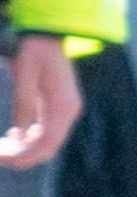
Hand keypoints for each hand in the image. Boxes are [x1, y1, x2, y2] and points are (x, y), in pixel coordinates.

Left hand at [0, 34, 70, 171]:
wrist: (47, 35)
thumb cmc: (34, 51)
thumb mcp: (24, 75)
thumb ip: (23, 104)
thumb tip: (20, 135)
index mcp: (63, 106)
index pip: (48, 142)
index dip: (26, 156)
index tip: (4, 161)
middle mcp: (69, 111)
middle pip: (50, 146)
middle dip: (24, 156)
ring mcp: (66, 110)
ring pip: (49, 141)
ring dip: (26, 149)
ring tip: (2, 150)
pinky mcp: (60, 107)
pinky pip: (48, 131)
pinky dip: (31, 139)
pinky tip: (13, 137)